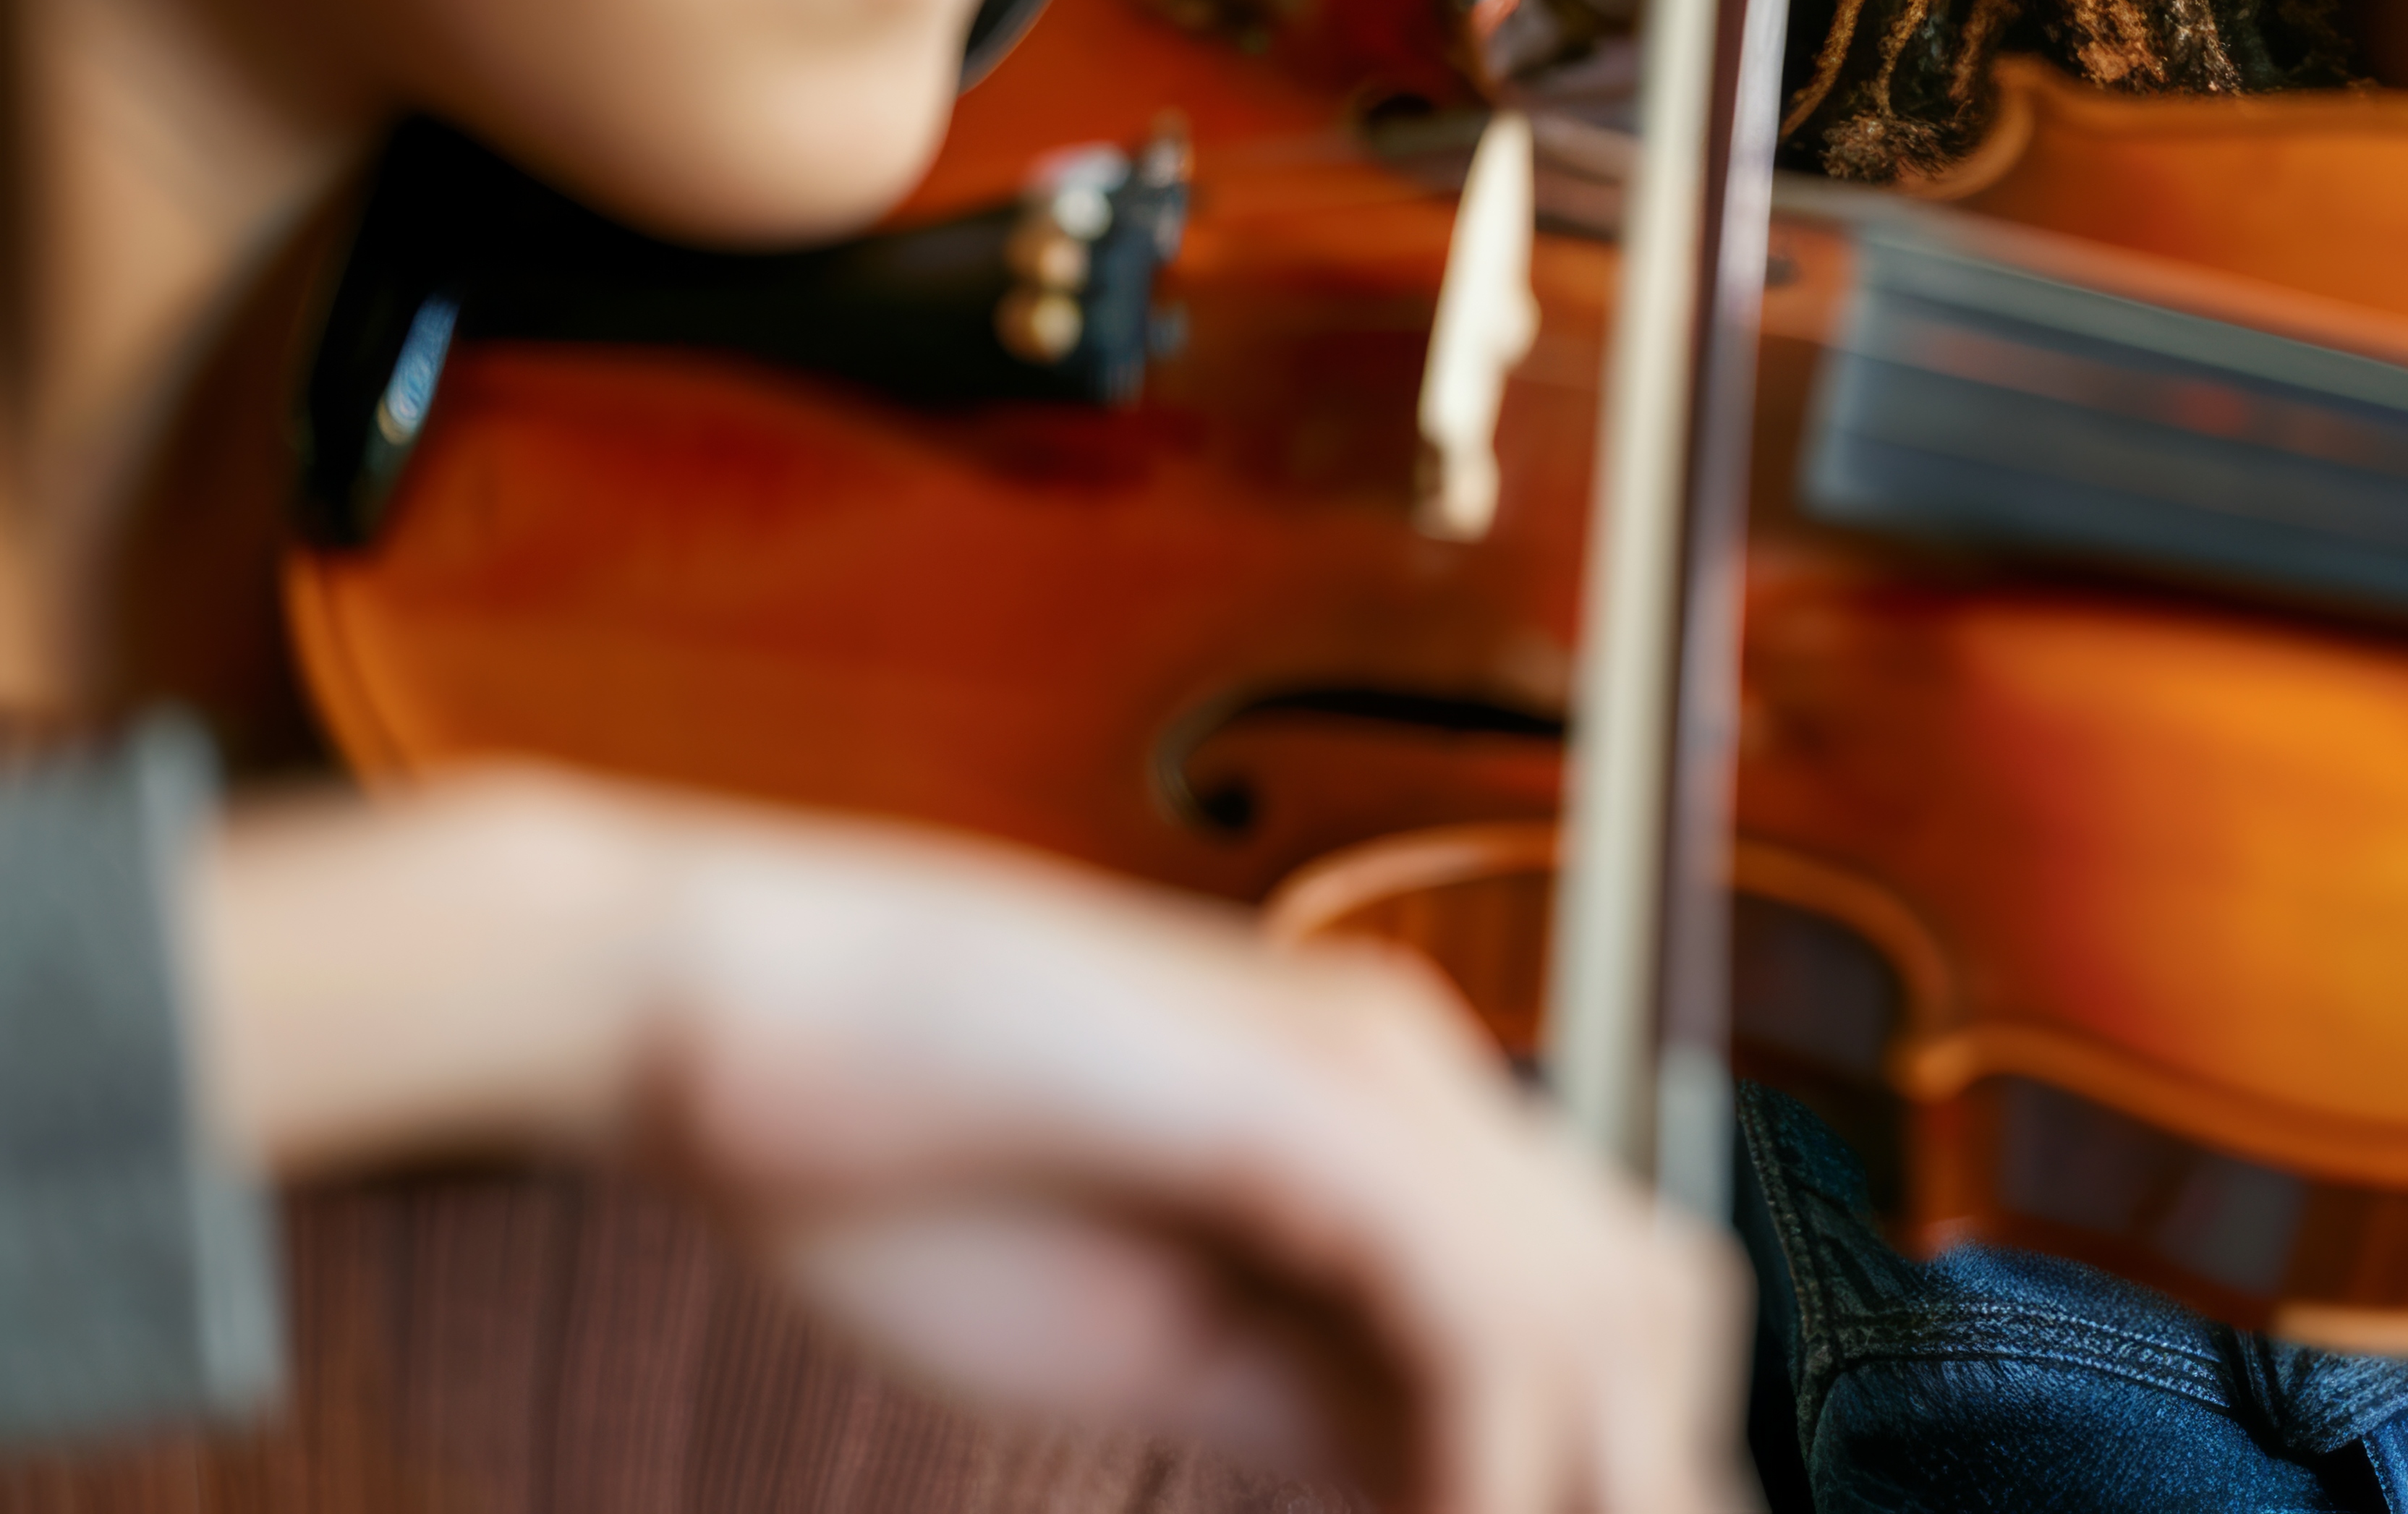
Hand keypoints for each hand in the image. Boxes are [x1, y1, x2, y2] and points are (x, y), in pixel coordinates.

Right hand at [194, 771, 1740, 1513]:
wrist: (704, 997)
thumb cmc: (894, 1158)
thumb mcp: (1156, 1339)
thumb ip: (1314, 1409)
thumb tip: (1449, 1492)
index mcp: (1388, 1124)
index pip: (1593, 1308)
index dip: (1618, 1461)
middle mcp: (1417, 1078)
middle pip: (1649, 1303)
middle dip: (1646, 1476)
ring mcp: (1371, 1076)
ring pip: (1603, 1311)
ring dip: (1593, 1484)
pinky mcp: (1301, 1101)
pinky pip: (1478, 1311)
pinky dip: (1497, 1461)